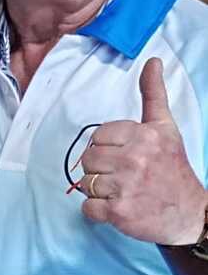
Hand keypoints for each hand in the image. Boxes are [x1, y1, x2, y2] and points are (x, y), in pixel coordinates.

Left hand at [79, 57, 207, 243]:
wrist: (189, 213)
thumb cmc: (173, 169)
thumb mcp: (165, 128)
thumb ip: (153, 95)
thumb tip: (152, 61)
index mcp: (144, 135)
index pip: (98, 137)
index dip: (107, 148)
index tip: (124, 156)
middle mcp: (135, 158)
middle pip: (88, 159)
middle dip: (101, 169)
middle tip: (122, 176)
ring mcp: (126, 186)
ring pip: (85, 183)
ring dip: (99, 191)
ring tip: (121, 191)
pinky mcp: (119, 212)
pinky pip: (87, 208)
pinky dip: (96, 211)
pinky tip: (116, 208)